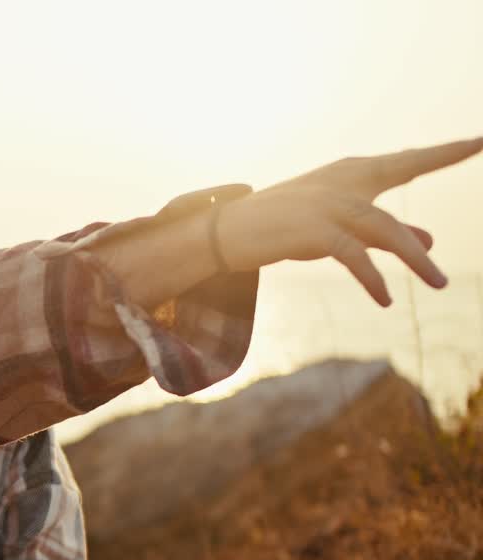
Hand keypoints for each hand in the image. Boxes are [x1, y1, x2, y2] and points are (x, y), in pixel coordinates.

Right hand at [219, 136, 482, 305]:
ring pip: (385, 226)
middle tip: (480, 142)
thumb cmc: (279, 227)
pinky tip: (385, 298)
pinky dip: (372, 279)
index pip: (404, 161)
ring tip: (439, 284)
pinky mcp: (313, 230)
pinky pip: (354, 256)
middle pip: (402, 170)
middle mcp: (341, 180)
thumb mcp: (336, 228)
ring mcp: (327, 203)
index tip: (481, 139)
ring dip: (415, 258)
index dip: (442, 151)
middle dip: (442, 154)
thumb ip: (382, 233)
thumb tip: (430, 243)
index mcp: (347, 175)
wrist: (224, 233)